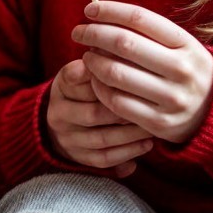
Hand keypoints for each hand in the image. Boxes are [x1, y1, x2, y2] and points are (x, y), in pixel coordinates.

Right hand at [43, 58, 152, 176]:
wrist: (66, 120)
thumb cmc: (87, 86)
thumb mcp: (85, 69)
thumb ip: (100, 62)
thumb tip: (113, 53)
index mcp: (61, 87)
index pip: (82, 83)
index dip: (108, 81)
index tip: (135, 77)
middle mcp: (58, 113)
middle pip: (93, 113)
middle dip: (125, 110)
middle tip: (152, 105)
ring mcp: (67, 138)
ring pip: (102, 138)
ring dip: (131, 133)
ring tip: (154, 125)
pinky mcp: (79, 158)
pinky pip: (104, 159)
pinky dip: (128, 152)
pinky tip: (147, 144)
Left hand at [71, 0, 212, 144]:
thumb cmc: (186, 69)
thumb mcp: (180, 46)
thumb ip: (148, 33)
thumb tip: (101, 17)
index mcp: (186, 43)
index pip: (139, 18)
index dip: (109, 10)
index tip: (89, 10)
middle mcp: (181, 69)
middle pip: (124, 43)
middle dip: (93, 34)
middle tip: (79, 33)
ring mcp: (171, 97)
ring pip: (116, 74)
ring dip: (93, 62)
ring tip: (87, 57)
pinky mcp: (159, 122)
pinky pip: (117, 102)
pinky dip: (99, 88)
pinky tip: (95, 80)